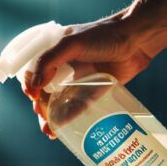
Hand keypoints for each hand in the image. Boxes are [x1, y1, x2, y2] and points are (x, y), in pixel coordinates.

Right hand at [21, 14, 152, 139]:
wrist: (137, 41)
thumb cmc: (104, 35)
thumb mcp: (71, 43)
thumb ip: (49, 61)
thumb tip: (34, 85)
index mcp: (55, 53)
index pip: (33, 72)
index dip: (29, 85)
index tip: (33, 96)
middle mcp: (64, 68)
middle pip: (44, 91)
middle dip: (39, 106)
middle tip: (41, 115)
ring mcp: (79, 81)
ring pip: (59, 102)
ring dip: (50, 117)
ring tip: (48, 130)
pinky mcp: (93, 92)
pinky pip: (77, 108)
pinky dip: (67, 119)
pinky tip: (60, 130)